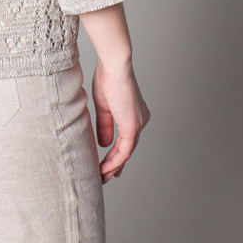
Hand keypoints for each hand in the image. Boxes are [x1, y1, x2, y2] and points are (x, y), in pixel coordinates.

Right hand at [91, 59, 150, 183]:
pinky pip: (124, 151)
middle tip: (106, 177)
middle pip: (128, 149)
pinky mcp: (132, 127)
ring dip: (113, 166)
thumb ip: (105, 125)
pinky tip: (105, 168)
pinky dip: (114, 161)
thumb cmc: (108, 77)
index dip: (116, 154)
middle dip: (116, 164)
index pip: (126, 139)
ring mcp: (138, 124)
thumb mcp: (104, 106)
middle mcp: (140, 120)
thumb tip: (105, 144)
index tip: (107, 164)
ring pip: (126, 152)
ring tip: (102, 176)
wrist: (114, 66)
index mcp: (135, 114)